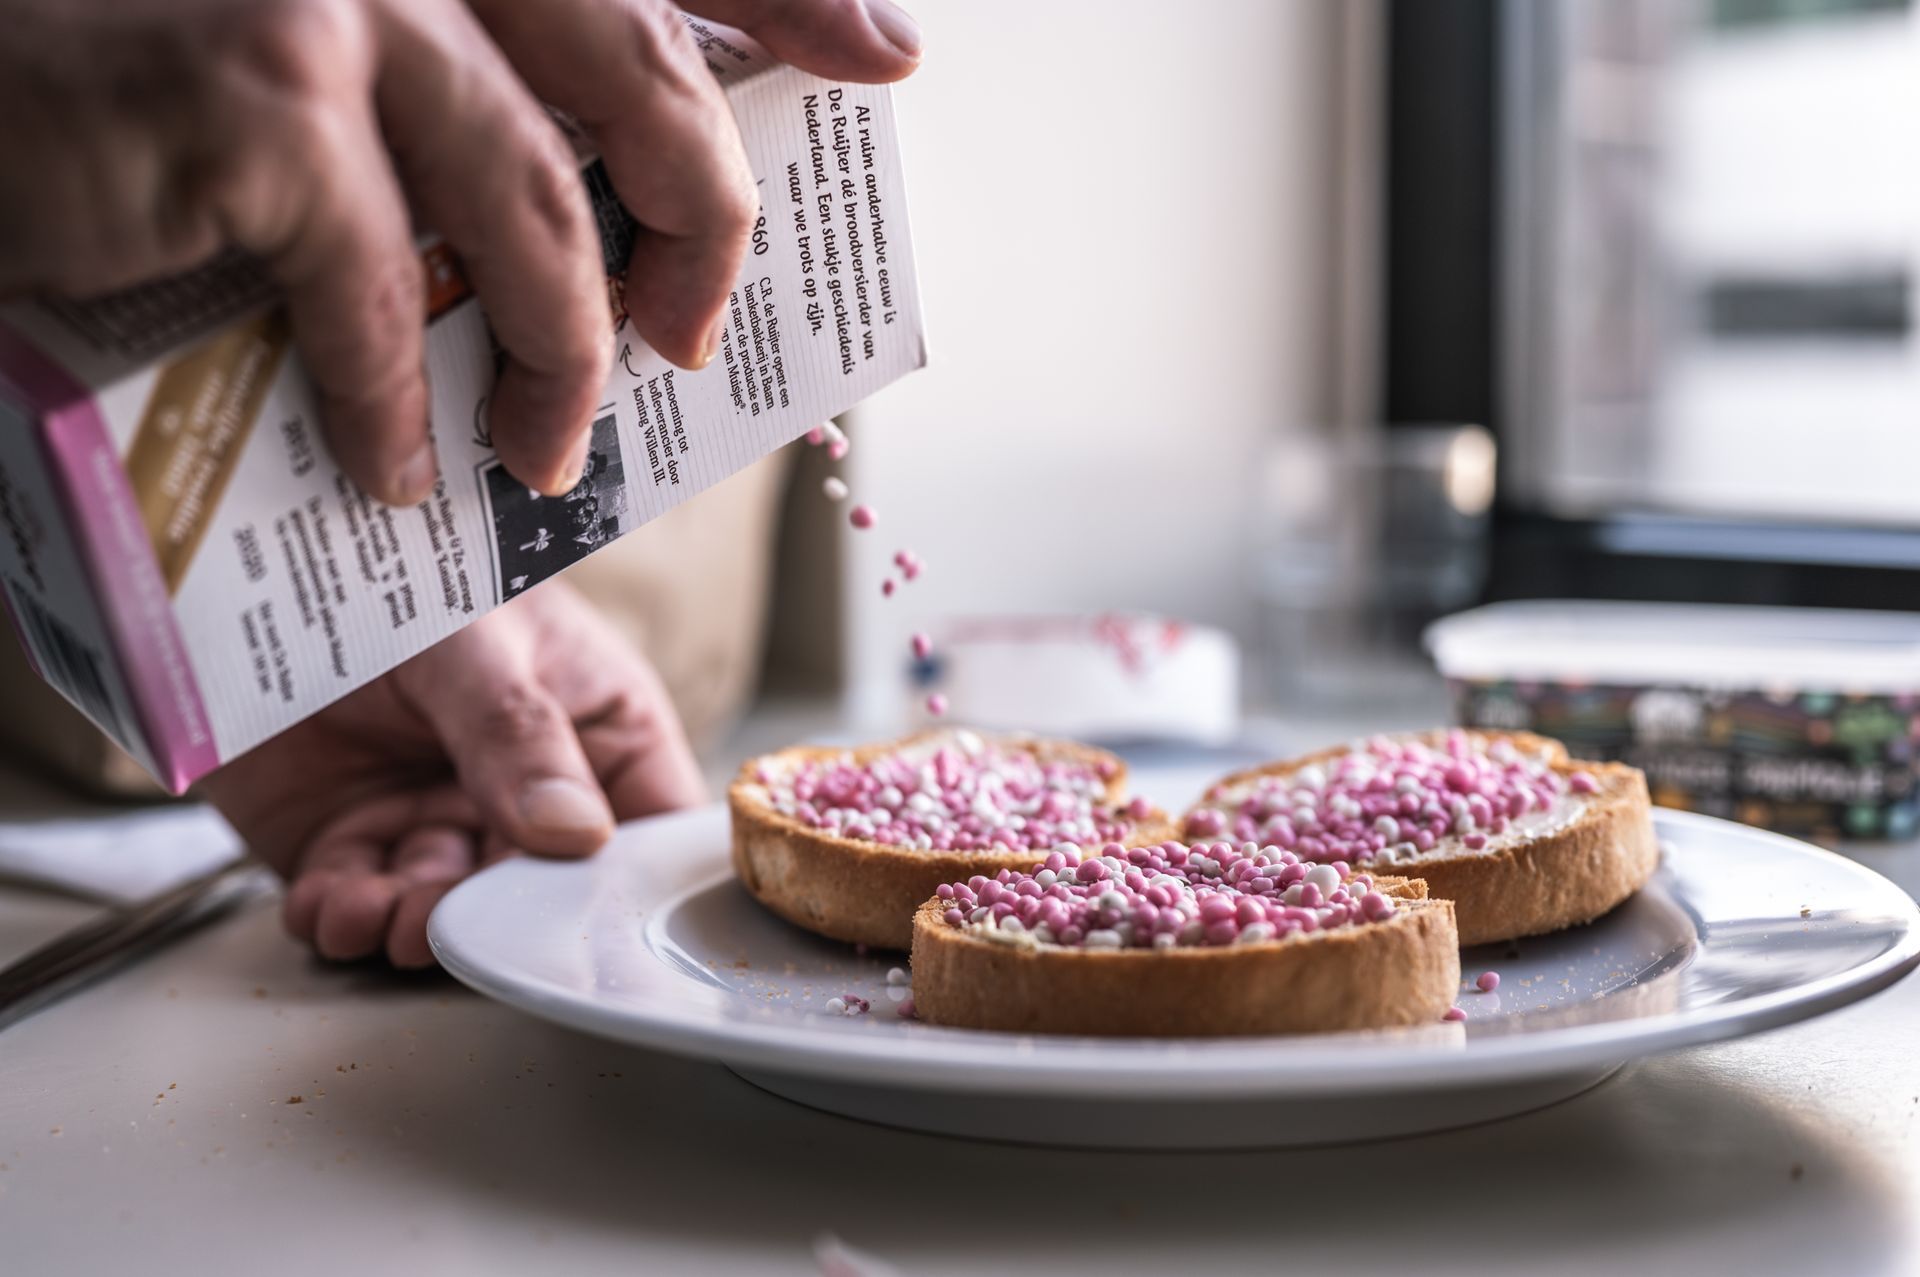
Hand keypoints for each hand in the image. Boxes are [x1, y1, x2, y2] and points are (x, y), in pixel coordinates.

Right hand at [0, 0, 919, 503]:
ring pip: (539, 215)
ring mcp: (345, 0)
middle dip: (702, 236)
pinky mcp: (262, 98)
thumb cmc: (141, 67)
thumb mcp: (332, 49)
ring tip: (541, 451)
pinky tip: (393, 467)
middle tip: (688, 337)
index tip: (889, 60)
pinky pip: (387, 293)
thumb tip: (607, 192)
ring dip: (561, 362)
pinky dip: (399, 404)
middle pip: (652, 89)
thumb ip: (478, 91)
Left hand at [199, 581, 704, 966]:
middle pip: (542, 888)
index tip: (595, 920)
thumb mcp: (473, 636)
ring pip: (447, 907)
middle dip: (496, 918)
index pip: (650, 824)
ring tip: (378, 915)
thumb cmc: (401, 566)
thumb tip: (573, 834)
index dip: (633, 881)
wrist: (261, 561)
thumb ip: (519, 732)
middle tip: (456, 924)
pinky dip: (341, 916)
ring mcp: (438, 816)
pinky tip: (331, 904)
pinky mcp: (351, 840)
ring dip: (413, 925)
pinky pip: (357, 900)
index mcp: (597, 728)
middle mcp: (526, 787)